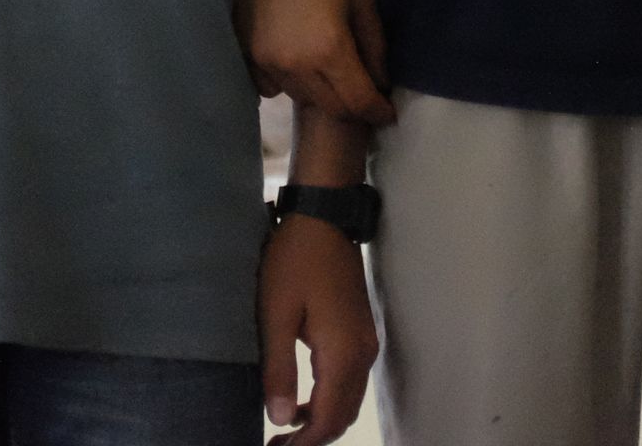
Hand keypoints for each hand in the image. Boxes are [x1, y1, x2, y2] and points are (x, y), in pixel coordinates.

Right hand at [237, 0, 392, 124]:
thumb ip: (374, 45)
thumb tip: (380, 81)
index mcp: (328, 49)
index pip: (358, 101)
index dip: (377, 111)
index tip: (388, 113)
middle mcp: (295, 65)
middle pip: (330, 107)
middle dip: (353, 106)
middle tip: (367, 95)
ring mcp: (265, 61)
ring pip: (301, 98)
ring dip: (323, 95)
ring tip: (336, 78)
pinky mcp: (245, 51)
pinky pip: (272, 86)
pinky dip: (289, 83)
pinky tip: (300, 63)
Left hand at [259, 216, 376, 443]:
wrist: (325, 217)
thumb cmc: (294, 260)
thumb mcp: (276, 314)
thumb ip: (279, 370)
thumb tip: (280, 420)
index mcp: (342, 353)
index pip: (329, 418)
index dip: (304, 443)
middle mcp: (362, 354)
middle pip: (344, 416)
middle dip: (313, 437)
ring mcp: (365, 342)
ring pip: (348, 400)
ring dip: (321, 420)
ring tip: (285, 429)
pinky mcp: (360, 332)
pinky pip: (349, 381)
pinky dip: (328, 399)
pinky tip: (301, 398)